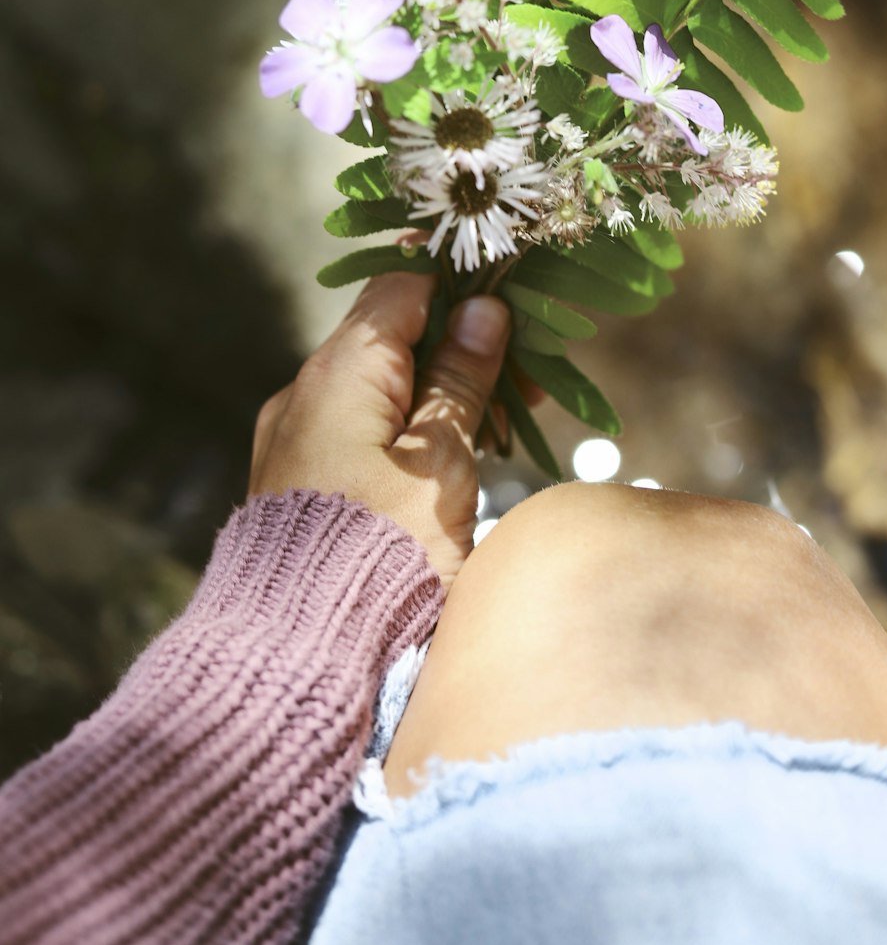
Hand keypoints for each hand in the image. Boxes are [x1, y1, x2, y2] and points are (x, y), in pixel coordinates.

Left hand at [249, 252, 539, 594]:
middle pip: (391, 339)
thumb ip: (461, 380)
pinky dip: (411, 429)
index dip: (461, 288)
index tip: (518, 308)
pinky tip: (458, 456)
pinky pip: (361, 430)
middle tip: (532, 380)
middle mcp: (303, 395)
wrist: (300, 656)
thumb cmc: (382, 553)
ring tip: (508, 422)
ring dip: (443, 392)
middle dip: (463, 348)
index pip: (400, 289)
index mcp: (336, 373)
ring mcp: (296, 440)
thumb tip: (484, 310)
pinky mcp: (302, 482)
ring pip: (380, 388)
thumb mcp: (440, 463)